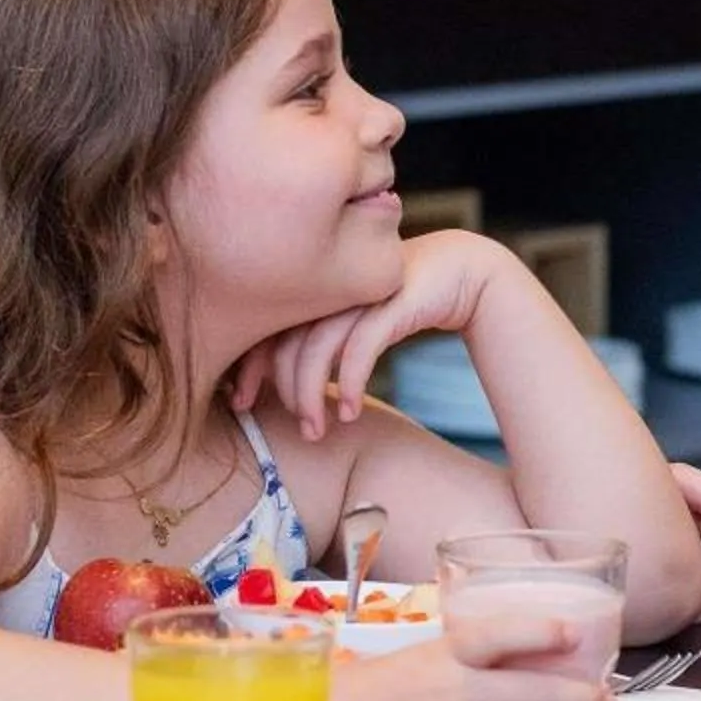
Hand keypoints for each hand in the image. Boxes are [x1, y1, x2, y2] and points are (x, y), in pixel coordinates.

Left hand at [229, 231, 509, 441]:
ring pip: (317, 349)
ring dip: (312, 397)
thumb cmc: (398, 301)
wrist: (459, 269)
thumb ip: (316, 336)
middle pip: (285, 342)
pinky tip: (349, 412)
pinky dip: (349, 383)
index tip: (241, 404)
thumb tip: (277, 381)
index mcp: (309, 285)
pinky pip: (359, 347)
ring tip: (318, 431)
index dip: (247, 368)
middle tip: (296, 429)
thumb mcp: (351, 318)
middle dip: (283, 392)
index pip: (261, 328)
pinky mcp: (391, 300)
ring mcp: (358, 291)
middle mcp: (327, 284)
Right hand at [347, 616, 613, 700]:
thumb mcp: (411, 662)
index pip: (501, 634)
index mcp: (442, 654)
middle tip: (609, 700)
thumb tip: (522, 667)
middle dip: (580, 697)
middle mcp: (452, 691)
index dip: (542, 632)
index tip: (575, 633)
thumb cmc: (361, 698)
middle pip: (532, 690)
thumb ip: (460, 664)